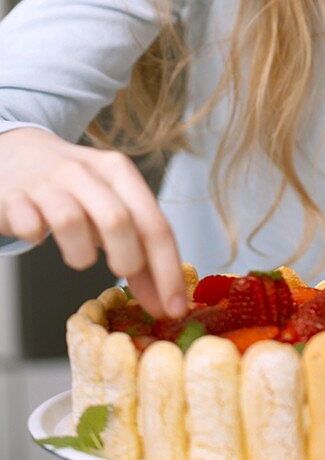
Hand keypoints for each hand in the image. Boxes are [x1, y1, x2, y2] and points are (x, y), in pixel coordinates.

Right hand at [0, 127, 186, 318]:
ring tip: (79, 255)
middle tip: (122, 273)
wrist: (19, 153)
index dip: (167, 270)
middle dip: (128, 259)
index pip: (155, 224)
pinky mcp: (14, 195)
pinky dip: (36, 236)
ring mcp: (48, 182)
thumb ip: (138, 250)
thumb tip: (163, 301)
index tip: (174, 306)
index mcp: (119, 173)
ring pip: (71, 221)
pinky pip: (28, 224)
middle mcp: (86, 172)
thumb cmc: (73, 189)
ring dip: (80, 254)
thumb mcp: (110, 209)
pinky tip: (40, 236)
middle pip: (118, 220)